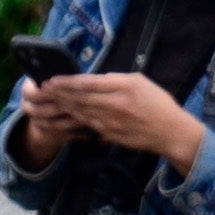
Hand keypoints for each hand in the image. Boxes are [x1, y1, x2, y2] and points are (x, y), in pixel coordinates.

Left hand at [58, 69, 207, 168]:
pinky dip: (74, 119)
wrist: (171, 132)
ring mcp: (113, 121)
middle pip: (80, 98)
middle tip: (43, 89)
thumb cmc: (158, 103)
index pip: (88, 83)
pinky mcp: (111, 134)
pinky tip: (66, 114)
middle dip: (59, 93)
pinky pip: (88, 125)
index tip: (52, 79)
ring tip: (49, 100)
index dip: (66, 82)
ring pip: (81, 112)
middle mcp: (116, 104)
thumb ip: (116, 79)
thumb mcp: (140, 82)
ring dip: (63, 106)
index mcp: (124, 86)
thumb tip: (94, 80)